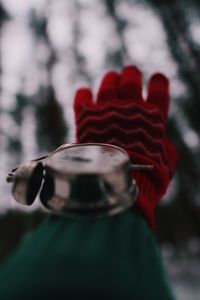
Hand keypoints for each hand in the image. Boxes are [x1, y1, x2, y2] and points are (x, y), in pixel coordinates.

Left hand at [73, 65, 177, 229]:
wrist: (114, 181)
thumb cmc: (146, 176)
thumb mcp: (167, 163)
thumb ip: (165, 148)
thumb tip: (163, 143)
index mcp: (153, 116)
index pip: (159, 90)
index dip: (159, 82)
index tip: (157, 79)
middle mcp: (130, 108)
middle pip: (131, 80)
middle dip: (132, 75)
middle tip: (131, 73)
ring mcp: (107, 110)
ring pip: (108, 84)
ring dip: (111, 80)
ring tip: (112, 78)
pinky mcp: (86, 117)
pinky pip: (83, 98)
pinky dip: (84, 94)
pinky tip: (85, 93)